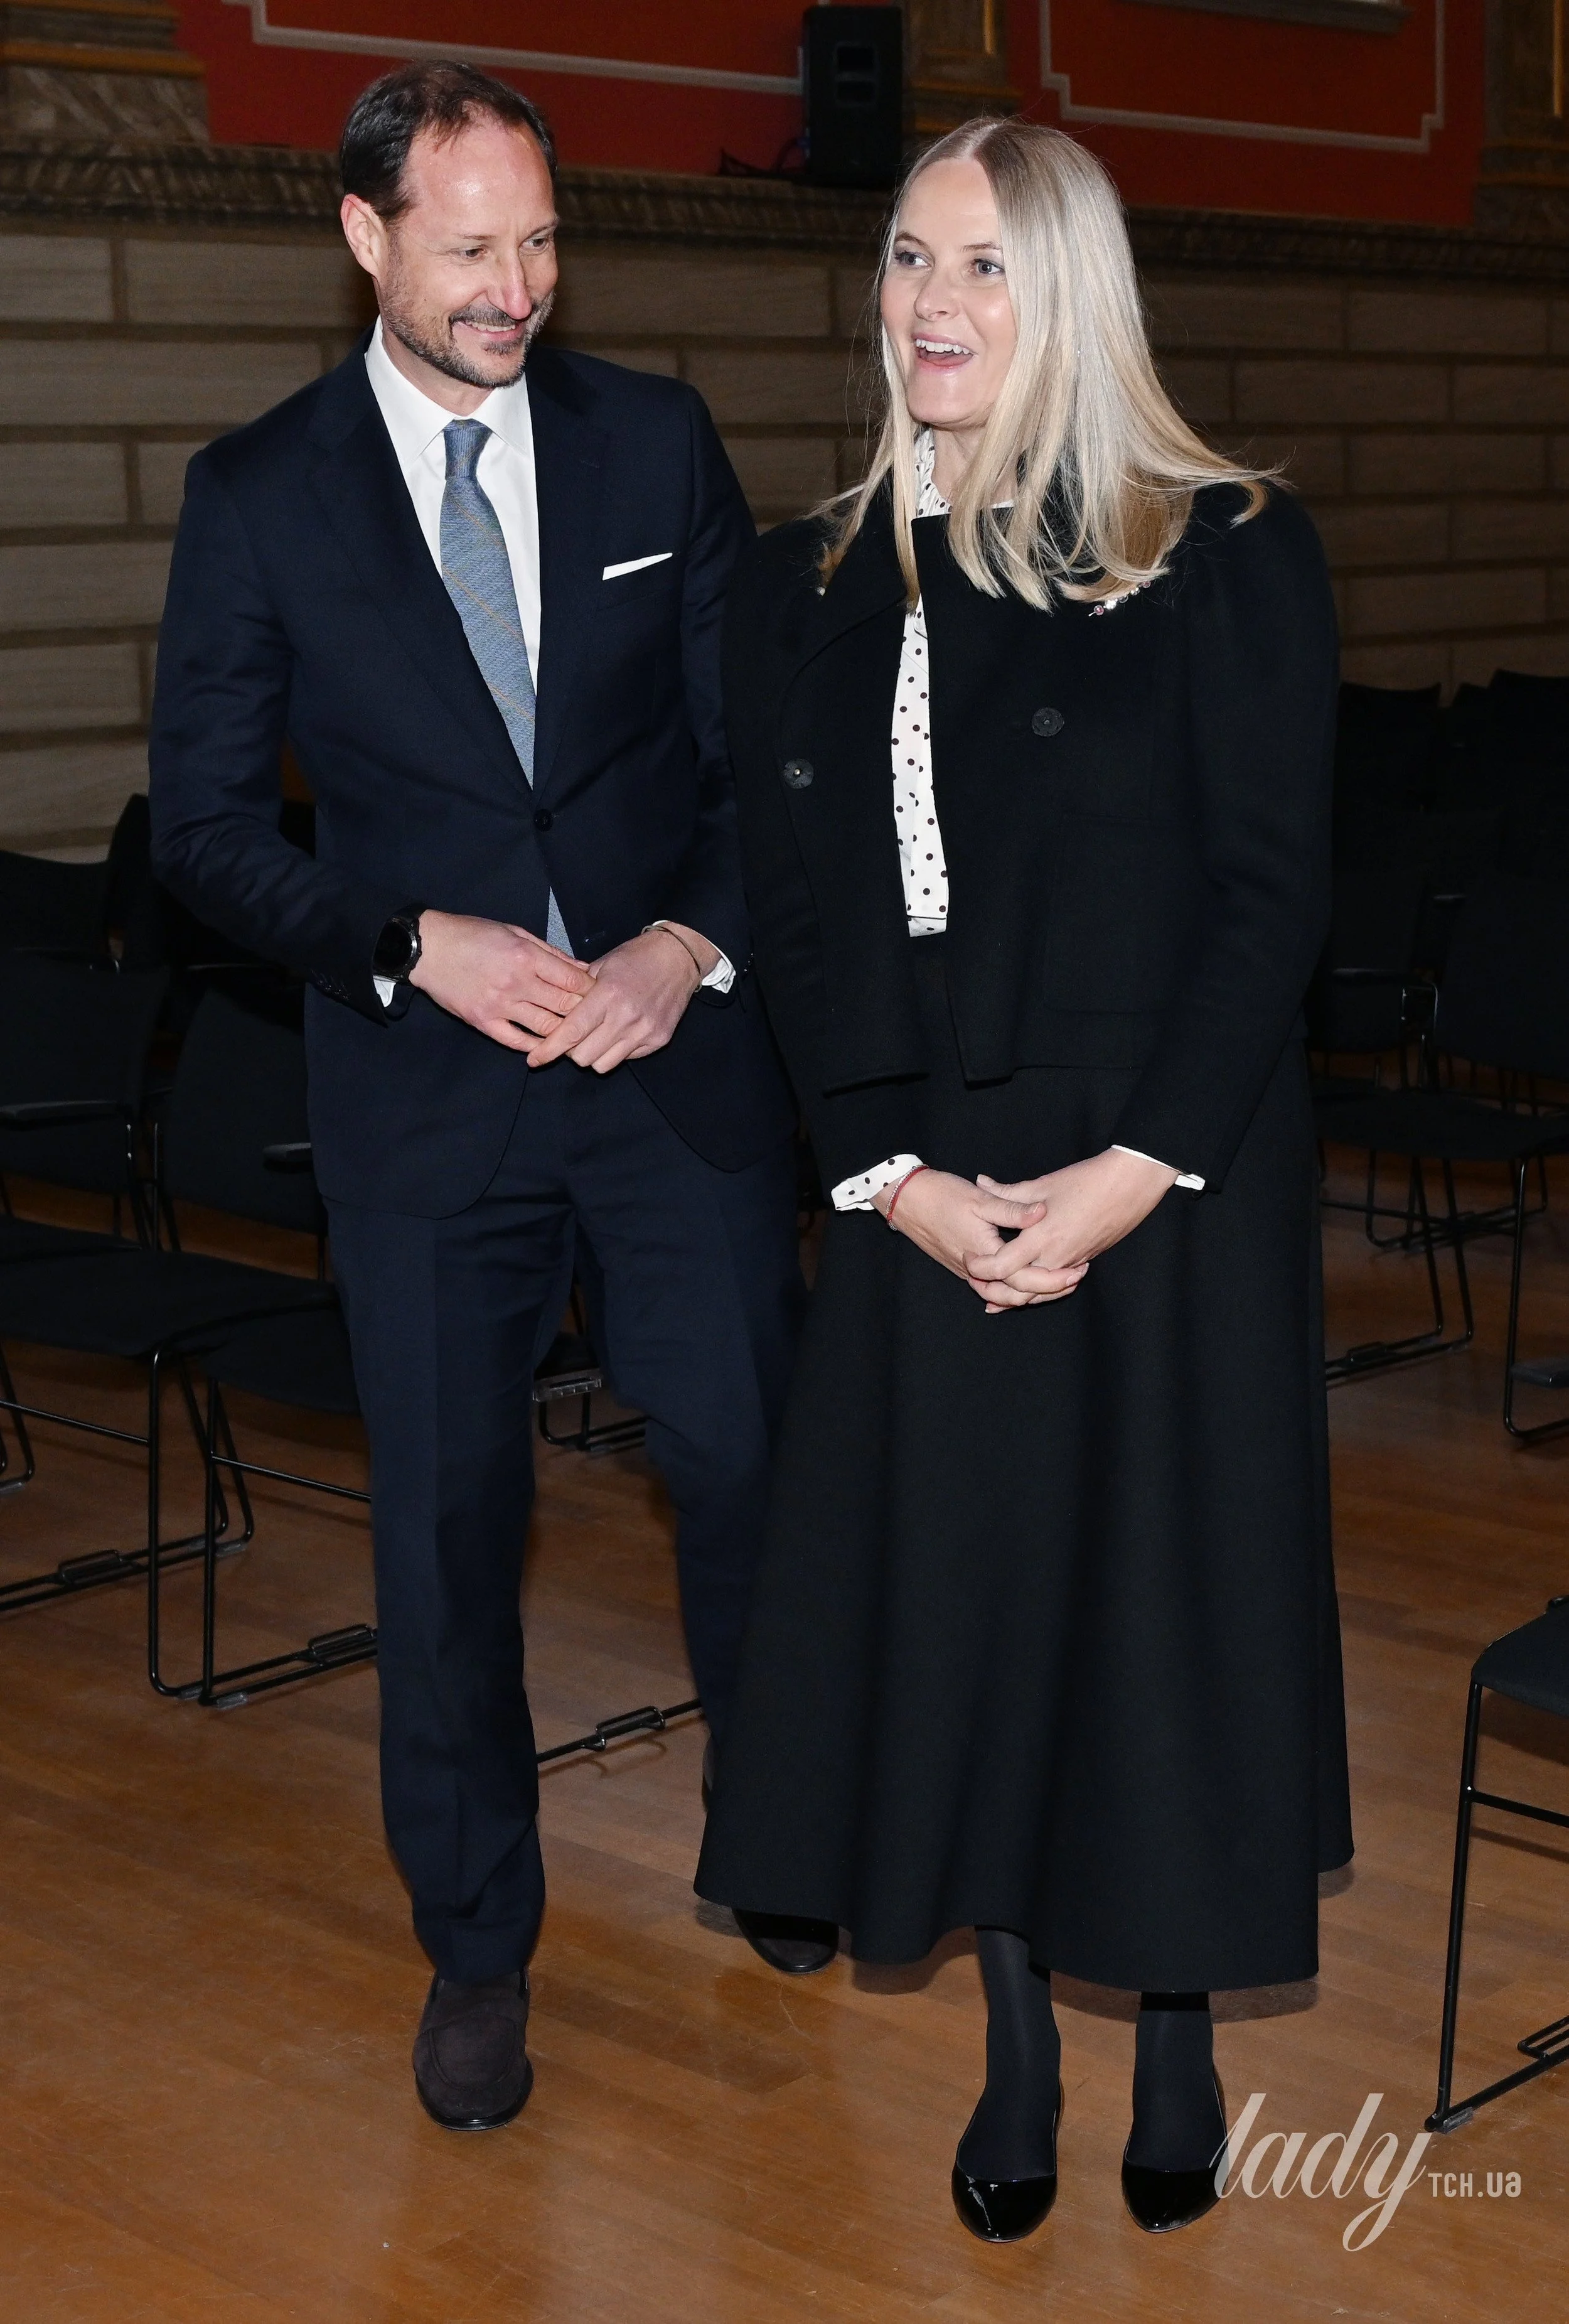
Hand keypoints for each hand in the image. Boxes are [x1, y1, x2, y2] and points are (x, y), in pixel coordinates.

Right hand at [408, 909, 594, 1049]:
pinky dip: (534, 1046)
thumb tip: (583, 969)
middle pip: (564, 1006)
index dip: (592, 991)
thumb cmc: (472, 934)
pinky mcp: (482, 1021)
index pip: (573, 982)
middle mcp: (516, 983)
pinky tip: (545, 1047)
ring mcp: (499, 1005)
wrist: (428, 948)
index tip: (601, 995)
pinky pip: (515, 1041)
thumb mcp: (515, 932)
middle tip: (596, 1018)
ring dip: (564, 1033)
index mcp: (526, 957)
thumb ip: (550, 953)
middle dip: (584, 1013)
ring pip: (545, 1027)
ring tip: (576, 1035)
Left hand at [525, 924, 715, 1071]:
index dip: (549, 1049)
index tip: (534, 1059)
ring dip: (594, 1054)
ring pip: (604, 1064)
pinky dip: (617, 1051)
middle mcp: (626, 1017)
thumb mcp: (601, 966)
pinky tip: (620, 1032)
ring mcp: (645, 1031)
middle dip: (572, 1051)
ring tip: (597, 1037)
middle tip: (573, 1038)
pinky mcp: (659, 1039)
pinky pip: (627, 1059)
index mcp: (607, 995)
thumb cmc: (636, 957)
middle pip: (584, 1056)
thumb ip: (577, 992)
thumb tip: (552, 1015)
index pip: (571, 1033)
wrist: (678, 957)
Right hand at [872, 1167, 1088, 1300]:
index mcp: (984, 1254)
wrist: (905, 1200)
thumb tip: (1042, 1212)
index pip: (1026, 1278)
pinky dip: (1012, 1287)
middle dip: (1050, 1289)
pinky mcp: (963, 1267)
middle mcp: (976, 1270)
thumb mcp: (979, 1199)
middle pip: (1018, 1294)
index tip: (1078, 1269)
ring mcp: (967, 1271)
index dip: (1055, 1277)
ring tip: (1059, 1281)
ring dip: (1032, 1290)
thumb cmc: (941, 1195)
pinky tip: (1028, 1285)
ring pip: (1005, 1293)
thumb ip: (1013, 1208)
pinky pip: (992, 1286)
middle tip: (1076, 1277)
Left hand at [964, 1148, 1178, 1308]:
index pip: (1001, 1266)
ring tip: (993, 1298)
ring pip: (1038, 1294)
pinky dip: (1038, 1290)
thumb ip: (1008, 1191)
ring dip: (1016, 1296)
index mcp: (1041, 1237)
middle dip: (994, 1292)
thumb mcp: (1043, 1184)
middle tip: (975, 1283)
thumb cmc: (1087, 1181)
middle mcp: (1056, 1257)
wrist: (1131, 1184)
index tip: (967, 1259)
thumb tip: (981, 1182)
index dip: (980, 1268)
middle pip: (1018, 1291)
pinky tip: (1027, 1288)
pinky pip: (1055, 1285)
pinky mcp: (1083, 1261)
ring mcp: (1072, 1263)